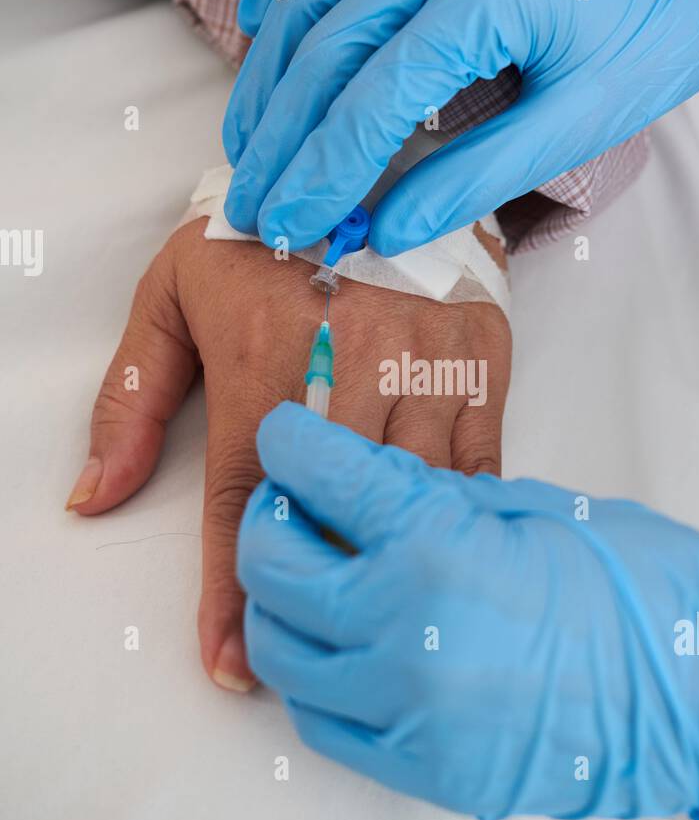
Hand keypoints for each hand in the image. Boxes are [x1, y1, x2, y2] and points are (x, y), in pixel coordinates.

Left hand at [66, 220, 509, 691]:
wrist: (385, 155)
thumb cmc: (267, 235)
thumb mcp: (175, 293)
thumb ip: (130, 396)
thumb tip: (94, 496)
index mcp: (263, 351)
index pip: (244, 499)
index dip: (232, 592)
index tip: (230, 665)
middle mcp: (350, 362)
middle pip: (335, 514)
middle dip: (318, 586)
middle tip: (308, 637)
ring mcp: (426, 364)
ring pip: (410, 500)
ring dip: (388, 562)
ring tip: (376, 609)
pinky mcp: (482, 362)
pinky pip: (475, 470)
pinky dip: (454, 519)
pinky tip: (440, 551)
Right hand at [222, 0, 698, 254]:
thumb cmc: (648, 42)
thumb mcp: (578, 125)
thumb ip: (477, 178)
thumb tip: (385, 230)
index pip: (373, 95)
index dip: (321, 171)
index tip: (287, 226)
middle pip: (326, 45)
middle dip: (281, 139)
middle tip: (251, 205)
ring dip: (268, 75)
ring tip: (246, 146)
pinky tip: (258, 25)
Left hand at [239, 404, 698, 819]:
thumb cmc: (637, 586)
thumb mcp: (531, 509)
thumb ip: (434, 498)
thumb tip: (367, 483)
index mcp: (434, 544)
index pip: (318, 474)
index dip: (291, 442)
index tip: (288, 435)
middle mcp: (401, 627)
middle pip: (272, 566)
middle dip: (269, 522)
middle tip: (295, 507)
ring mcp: (405, 707)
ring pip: (280, 652)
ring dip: (280, 605)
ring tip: (316, 582)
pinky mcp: (421, 767)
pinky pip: (323, 721)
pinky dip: (317, 678)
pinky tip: (345, 649)